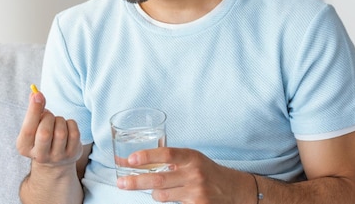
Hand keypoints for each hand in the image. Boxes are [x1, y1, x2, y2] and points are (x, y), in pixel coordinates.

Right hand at [16, 90, 82, 167]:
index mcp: (24, 147)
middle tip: (49, 116)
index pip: (28, 130)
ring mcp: (57, 157)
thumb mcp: (34, 124)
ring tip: (57, 122)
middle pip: (45, 133)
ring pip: (61, 133)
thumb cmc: (41, 134)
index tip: (38, 95)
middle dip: (48, 118)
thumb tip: (35, 93)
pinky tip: (66, 127)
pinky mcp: (72, 154)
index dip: (33, 111)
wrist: (55, 159)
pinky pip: (74, 133)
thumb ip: (34, 110)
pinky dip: (70, 124)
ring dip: (60, 120)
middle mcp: (39, 156)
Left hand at [117, 147, 253, 203]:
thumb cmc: (206, 171)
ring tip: (161, 190)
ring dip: (154, 193)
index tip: (130, 159)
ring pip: (162, 195)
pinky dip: (167, 201)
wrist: (234, 190)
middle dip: (136, 182)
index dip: (148, 156)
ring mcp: (197, 192)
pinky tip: (175, 196)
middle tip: (121, 183)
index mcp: (192, 157)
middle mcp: (195, 174)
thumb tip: (129, 161)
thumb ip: (166, 160)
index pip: (167, 154)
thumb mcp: (190, 160)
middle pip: (159, 179)